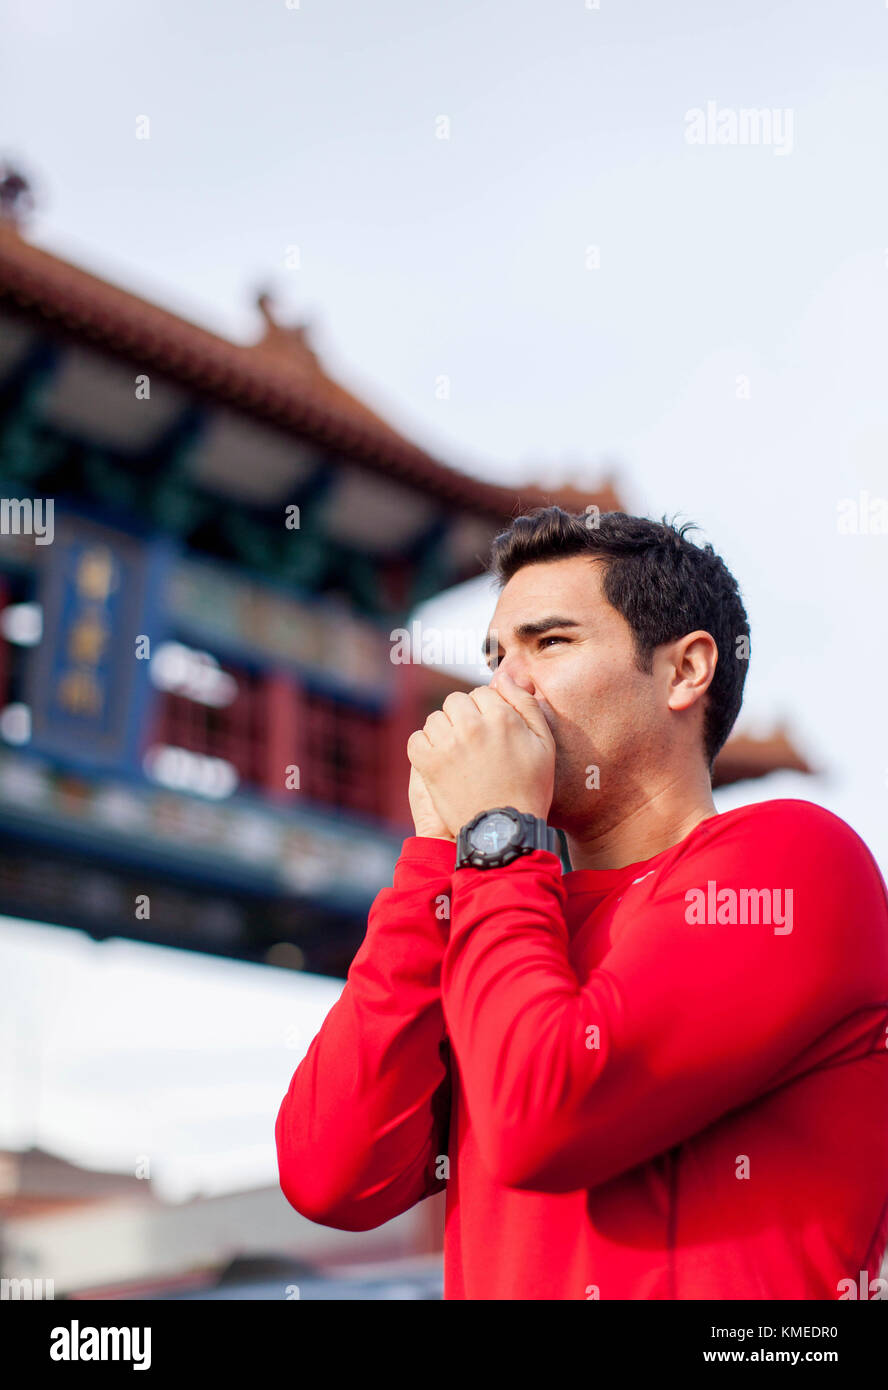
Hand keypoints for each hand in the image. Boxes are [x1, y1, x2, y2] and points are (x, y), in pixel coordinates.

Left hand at [406, 668, 555, 837]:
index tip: (490, 731)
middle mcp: (472, 725)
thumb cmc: (529, 788)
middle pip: (455, 701)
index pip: (482, 692)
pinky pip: (417, 739)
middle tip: (473, 743)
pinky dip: (424, 748)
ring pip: (435, 719)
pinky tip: (440, 761)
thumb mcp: (544, 744)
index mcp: (502, 717)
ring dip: (443, 732)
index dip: (486, 710)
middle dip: (463, 717)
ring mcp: (448, 744)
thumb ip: (526, 704)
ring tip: (458, 755)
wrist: (503, 831)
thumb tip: (504, 677)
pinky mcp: (429, 764)